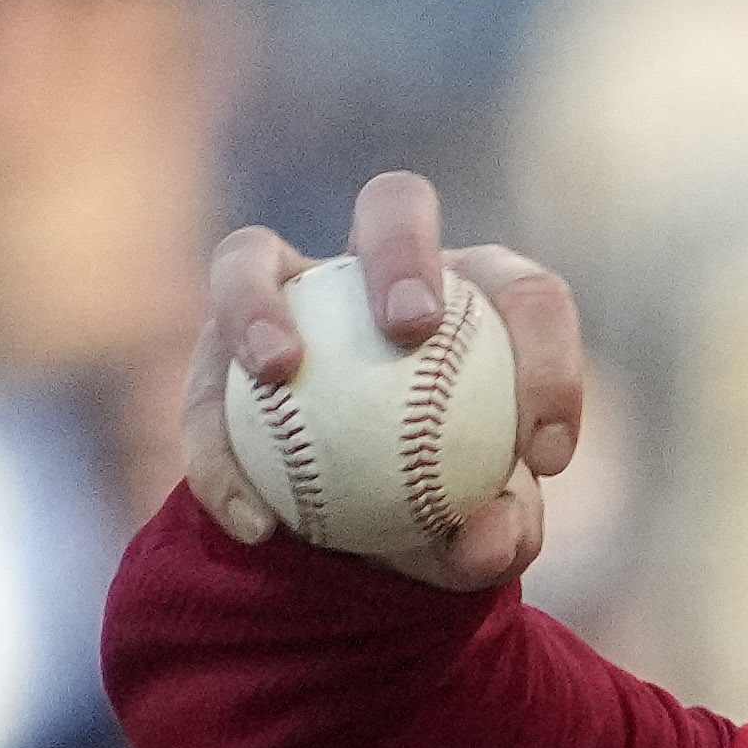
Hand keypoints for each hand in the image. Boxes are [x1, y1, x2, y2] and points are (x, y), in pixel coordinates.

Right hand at [179, 167, 589, 592]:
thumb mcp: (488, 539)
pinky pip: (199, 382)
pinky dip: (218, 453)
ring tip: (276, 371)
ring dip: (255, 303)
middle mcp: (379, 270)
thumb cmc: (448, 514)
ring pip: (250, 254)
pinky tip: (252, 520)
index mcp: (479, 299)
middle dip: (401, 248)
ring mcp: (286, 292)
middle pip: (392, 206)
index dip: (548, 360)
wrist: (362, 536)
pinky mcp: (213, 344)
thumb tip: (487, 541)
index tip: (541, 458)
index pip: (527, 296)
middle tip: (410, 327)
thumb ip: (501, 535)